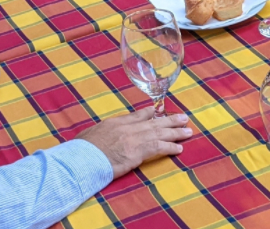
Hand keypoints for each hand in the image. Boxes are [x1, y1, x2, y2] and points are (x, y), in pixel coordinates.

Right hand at [76, 107, 192, 179]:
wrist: (82, 158)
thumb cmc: (81, 150)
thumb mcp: (89, 134)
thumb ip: (100, 133)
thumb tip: (100, 136)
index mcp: (115, 123)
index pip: (136, 116)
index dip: (150, 113)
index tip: (158, 111)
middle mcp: (127, 128)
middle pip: (153, 122)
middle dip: (170, 120)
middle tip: (183, 118)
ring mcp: (134, 139)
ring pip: (160, 133)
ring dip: (176, 132)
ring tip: (188, 131)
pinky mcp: (138, 152)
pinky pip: (158, 148)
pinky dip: (170, 147)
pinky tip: (179, 148)